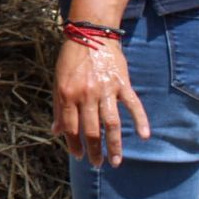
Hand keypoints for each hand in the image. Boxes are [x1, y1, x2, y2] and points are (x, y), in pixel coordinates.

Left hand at [52, 38, 149, 167]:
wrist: (90, 35)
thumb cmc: (71, 60)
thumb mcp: (58, 82)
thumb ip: (58, 107)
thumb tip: (55, 132)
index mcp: (68, 94)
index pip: (71, 127)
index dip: (74, 144)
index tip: (78, 156)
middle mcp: (87, 94)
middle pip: (92, 130)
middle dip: (94, 150)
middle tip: (97, 164)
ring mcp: (106, 89)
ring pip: (112, 123)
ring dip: (114, 145)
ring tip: (115, 161)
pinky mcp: (122, 83)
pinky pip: (133, 105)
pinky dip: (140, 120)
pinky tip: (143, 136)